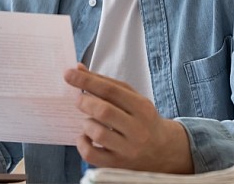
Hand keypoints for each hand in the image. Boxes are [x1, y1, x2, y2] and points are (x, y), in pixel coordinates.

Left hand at [64, 64, 193, 172]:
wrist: (164, 151)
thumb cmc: (143, 120)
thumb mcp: (132, 98)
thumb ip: (107, 84)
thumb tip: (78, 69)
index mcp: (142, 107)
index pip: (111, 90)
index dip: (87, 80)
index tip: (69, 74)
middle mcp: (137, 129)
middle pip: (104, 111)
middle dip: (85, 102)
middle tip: (78, 99)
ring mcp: (128, 149)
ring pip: (98, 133)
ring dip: (86, 124)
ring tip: (88, 121)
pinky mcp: (118, 165)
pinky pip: (92, 155)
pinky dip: (82, 143)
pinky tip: (85, 137)